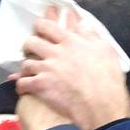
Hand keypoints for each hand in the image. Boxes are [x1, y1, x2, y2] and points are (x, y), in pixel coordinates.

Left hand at [15, 7, 129, 129]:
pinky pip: (23, 83)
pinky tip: (24, 87)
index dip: (40, 25)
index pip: (48, 26)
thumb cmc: (108, 78)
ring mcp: (47, 69)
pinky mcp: (41, 86)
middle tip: (30, 49)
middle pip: (32, 42)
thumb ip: (91, 36)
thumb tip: (83, 25)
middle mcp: (56, 53)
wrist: (101, 104)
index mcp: (71, 41)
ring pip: (26, 63)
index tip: (39, 26)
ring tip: (29, 71)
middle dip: (28, 45)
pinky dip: (22, 85)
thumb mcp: (106, 50)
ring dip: (26, 67)